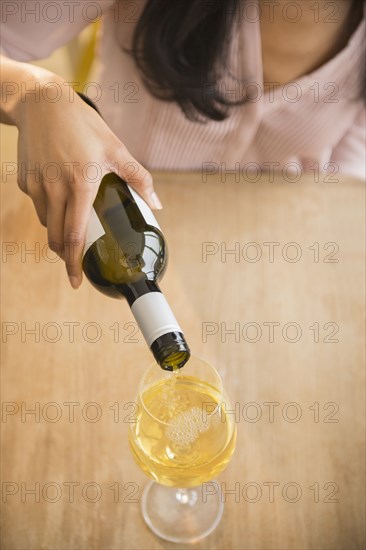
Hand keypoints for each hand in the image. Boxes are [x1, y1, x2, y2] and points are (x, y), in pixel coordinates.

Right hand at [14, 70, 161, 288]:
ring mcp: (35, 185)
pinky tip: (58, 196)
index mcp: (80, 185)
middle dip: (65, 255)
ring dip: (57, 232)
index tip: (76, 281)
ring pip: (45, 222)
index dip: (74, 262)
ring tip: (70, 228)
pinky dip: (47, 210)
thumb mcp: (116, 149)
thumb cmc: (83, 124)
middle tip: (74, 262)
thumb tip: (156, 204)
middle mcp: (54, 189)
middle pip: (56, 237)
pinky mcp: (24, 179)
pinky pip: (36, 204)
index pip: (74, 235)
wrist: (42, 102)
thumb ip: (138, 178)